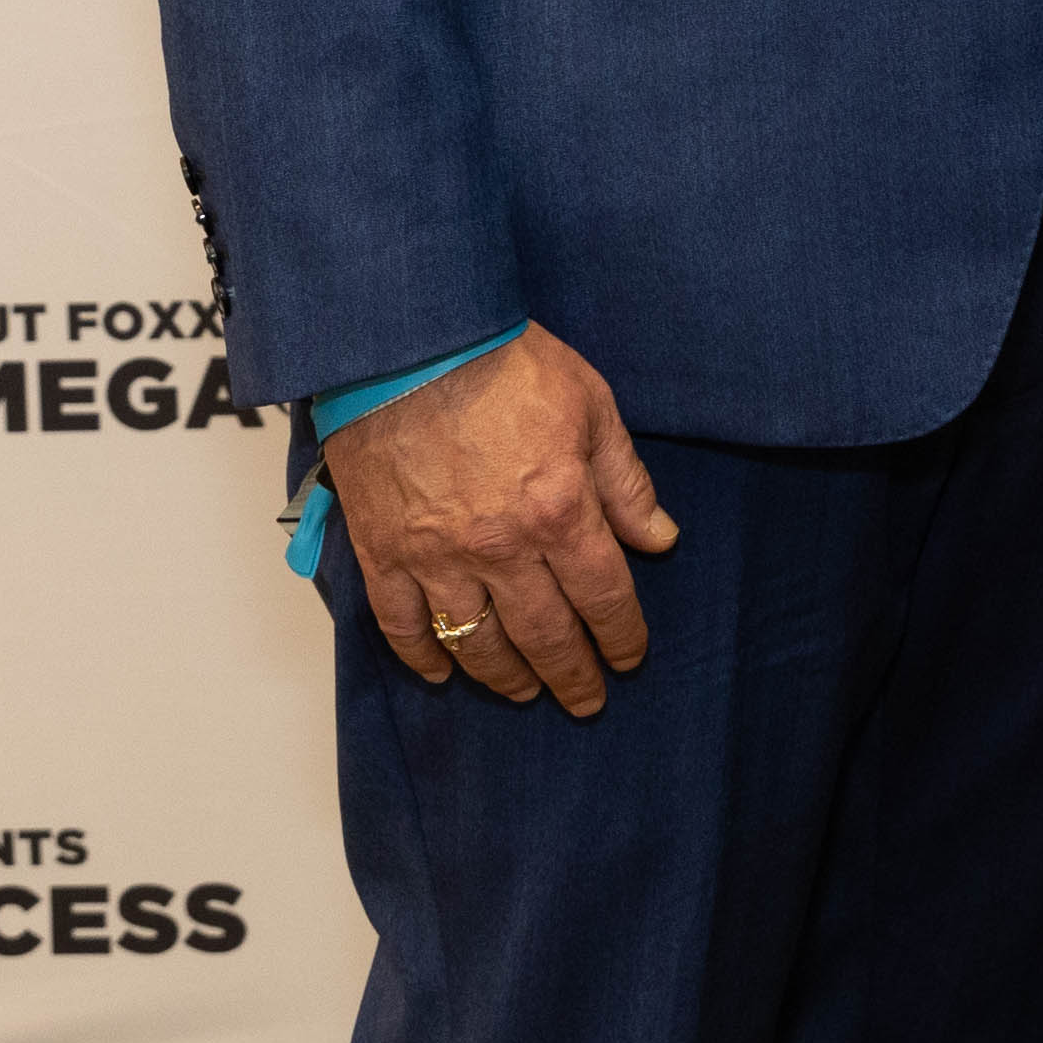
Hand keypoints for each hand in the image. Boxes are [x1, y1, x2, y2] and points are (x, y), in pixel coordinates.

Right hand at [324, 325, 677, 718]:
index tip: (629, 658)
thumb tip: (660, 539)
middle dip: (572, 676)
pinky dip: (423, 657)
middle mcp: (500, 548)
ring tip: (525, 691)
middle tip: (585, 701)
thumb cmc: (504, 362)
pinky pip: (402, 626)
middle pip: (545, 636)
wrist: (406, 341)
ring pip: (476, 644)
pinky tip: (443, 674)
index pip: (604, 597)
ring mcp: (436, 556)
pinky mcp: (382, 552)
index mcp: (559, 511)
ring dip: (506, 677)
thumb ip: (626, 482)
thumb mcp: (591, 406)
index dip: (621, 637)